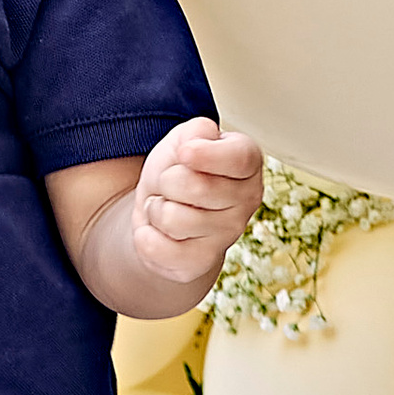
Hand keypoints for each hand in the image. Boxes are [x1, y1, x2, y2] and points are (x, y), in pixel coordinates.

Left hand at [130, 117, 263, 295]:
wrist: (163, 210)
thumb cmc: (179, 168)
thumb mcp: (185, 138)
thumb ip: (196, 132)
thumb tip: (196, 144)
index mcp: (247, 163)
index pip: (238, 158)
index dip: (205, 154)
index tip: (184, 152)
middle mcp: (247, 200)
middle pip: (195, 187)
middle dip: (167, 180)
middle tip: (170, 183)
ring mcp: (227, 235)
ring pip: (172, 218)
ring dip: (155, 208)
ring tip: (166, 205)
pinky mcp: (201, 262)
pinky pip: (158, 248)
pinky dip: (145, 236)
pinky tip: (158, 231)